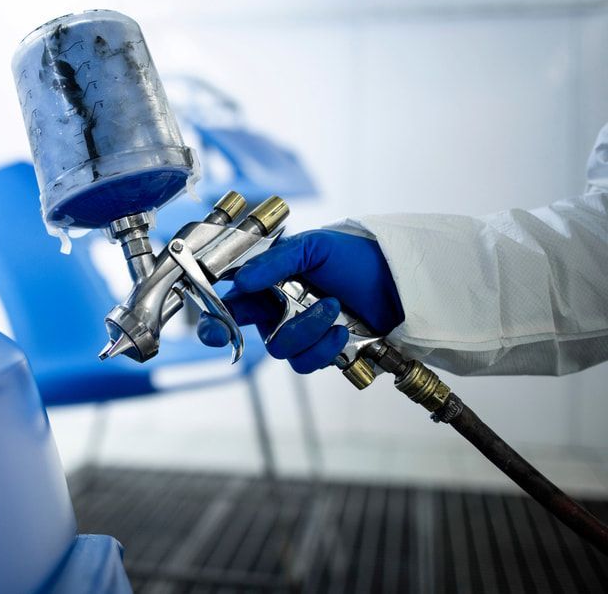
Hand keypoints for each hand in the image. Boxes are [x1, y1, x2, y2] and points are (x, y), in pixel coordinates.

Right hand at [197, 230, 403, 372]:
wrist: (394, 279)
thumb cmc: (353, 256)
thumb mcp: (312, 247)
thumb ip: (274, 262)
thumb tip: (243, 280)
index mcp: (264, 285)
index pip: (229, 306)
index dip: (214, 322)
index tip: (215, 332)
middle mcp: (275, 312)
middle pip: (251, 336)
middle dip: (279, 327)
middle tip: (289, 315)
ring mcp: (297, 333)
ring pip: (281, 349)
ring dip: (309, 330)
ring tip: (333, 307)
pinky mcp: (319, 351)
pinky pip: (306, 362)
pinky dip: (324, 347)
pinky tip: (341, 329)